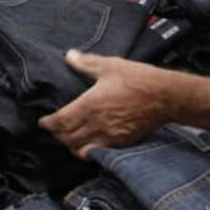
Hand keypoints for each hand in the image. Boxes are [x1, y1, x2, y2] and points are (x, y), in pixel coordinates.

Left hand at [39, 50, 175, 158]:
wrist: (165, 97)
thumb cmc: (137, 79)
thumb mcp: (109, 65)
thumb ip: (86, 63)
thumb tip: (69, 56)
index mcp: (90, 105)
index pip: (60, 122)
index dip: (49, 124)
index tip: (44, 122)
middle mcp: (96, 124)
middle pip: (67, 138)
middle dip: (58, 135)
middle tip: (55, 128)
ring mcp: (109, 137)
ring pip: (80, 150)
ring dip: (71, 145)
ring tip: (69, 137)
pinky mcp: (120, 143)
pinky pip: (98, 154)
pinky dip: (87, 152)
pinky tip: (88, 144)